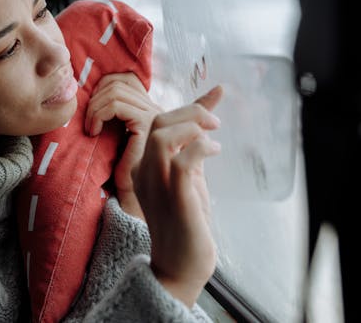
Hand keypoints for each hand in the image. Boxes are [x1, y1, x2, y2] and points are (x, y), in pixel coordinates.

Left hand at [84, 72, 160, 218]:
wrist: (129, 195)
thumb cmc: (116, 166)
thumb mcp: (111, 132)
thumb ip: (109, 110)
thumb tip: (87, 88)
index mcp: (147, 107)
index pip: (125, 78)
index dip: (102, 86)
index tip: (92, 111)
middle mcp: (154, 107)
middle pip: (118, 81)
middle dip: (95, 98)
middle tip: (88, 122)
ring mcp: (154, 114)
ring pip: (116, 91)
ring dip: (94, 108)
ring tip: (90, 129)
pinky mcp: (147, 124)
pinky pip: (117, 105)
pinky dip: (99, 115)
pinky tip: (94, 132)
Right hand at [133, 85, 223, 306]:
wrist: (181, 267)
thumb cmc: (186, 223)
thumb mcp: (190, 176)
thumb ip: (194, 146)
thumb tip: (209, 118)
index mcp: (143, 167)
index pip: (158, 123)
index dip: (189, 104)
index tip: (218, 93)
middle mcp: (143, 172)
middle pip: (158, 123)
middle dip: (191, 112)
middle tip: (215, 122)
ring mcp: (156, 184)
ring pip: (163, 136)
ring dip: (192, 127)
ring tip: (213, 135)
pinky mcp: (175, 196)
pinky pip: (183, 160)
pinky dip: (200, 148)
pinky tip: (214, 151)